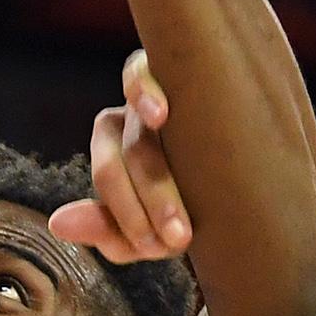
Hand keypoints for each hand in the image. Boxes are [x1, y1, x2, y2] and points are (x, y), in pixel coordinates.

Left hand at [50, 50, 194, 262]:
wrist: (258, 178)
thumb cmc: (199, 203)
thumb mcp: (155, 229)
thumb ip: (110, 233)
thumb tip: (56, 224)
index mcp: (113, 153)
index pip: (109, 182)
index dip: (126, 217)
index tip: (158, 248)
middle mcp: (126, 120)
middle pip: (124, 160)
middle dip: (150, 204)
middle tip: (179, 240)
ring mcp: (147, 92)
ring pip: (139, 134)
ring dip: (158, 177)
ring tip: (182, 209)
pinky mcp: (171, 68)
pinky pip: (139, 73)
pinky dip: (142, 93)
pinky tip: (158, 115)